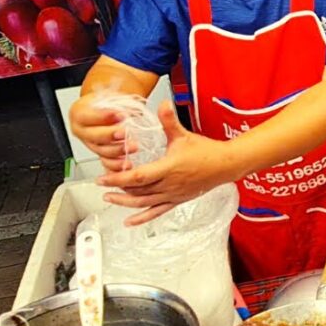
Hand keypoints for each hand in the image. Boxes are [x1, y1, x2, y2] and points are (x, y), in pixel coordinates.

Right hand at [69, 92, 128, 161]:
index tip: (119, 115)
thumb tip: (132, 110)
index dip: (103, 117)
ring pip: (101, 151)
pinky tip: (126, 163)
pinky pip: (105, 163)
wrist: (107, 110)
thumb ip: (117, 103)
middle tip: (124, 133)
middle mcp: (81, 131)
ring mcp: (90, 144)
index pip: (87, 116)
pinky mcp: (99, 154)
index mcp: (78, 113)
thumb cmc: (106, 103)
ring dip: (118, 150)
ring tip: (132, 146)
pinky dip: (116, 165)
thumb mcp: (109, 96)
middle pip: (93, 136)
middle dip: (110, 135)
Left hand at [96, 102, 244, 225]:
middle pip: (137, 191)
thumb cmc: (206, 151)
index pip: (137, 177)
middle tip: (100, 184)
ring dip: (125, 202)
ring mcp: (172, 195)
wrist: (225, 165)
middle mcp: (169, 185)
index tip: (102, 178)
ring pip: (144, 203)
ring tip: (109, 198)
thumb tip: (163, 103)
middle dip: (117, 188)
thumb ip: (169, 120)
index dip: (117, 179)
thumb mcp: (184, 135)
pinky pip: (157, 212)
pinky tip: (130, 222)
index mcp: (168, 168)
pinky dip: (142, 218)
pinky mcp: (177, 200)